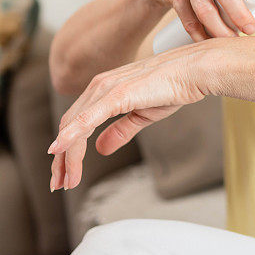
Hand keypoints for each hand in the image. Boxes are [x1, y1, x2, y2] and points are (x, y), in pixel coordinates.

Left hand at [47, 44, 209, 190]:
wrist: (194, 71)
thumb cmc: (175, 86)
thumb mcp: (143, 115)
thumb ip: (120, 131)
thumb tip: (101, 148)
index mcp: (105, 89)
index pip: (77, 123)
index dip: (68, 149)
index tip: (67, 173)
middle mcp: (100, 86)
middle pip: (69, 126)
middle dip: (62, 159)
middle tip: (59, 184)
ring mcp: (106, 89)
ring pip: (75, 127)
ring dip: (67, 156)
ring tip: (65, 180)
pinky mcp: (116, 95)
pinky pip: (87, 119)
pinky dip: (71, 136)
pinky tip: (59, 150)